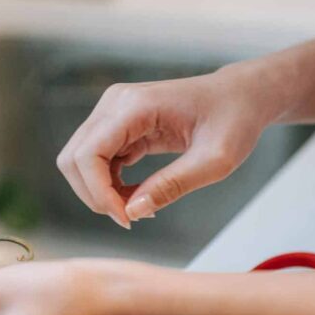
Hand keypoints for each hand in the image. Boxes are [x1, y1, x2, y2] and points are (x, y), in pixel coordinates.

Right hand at [56, 66, 276, 227]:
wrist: (240, 96)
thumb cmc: (234, 120)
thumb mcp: (216, 160)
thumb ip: (173, 185)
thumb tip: (132, 212)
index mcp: (134, 106)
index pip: (88, 154)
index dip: (98, 192)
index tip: (127, 218)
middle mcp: (114, 104)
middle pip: (74, 158)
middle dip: (94, 195)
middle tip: (131, 216)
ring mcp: (111, 112)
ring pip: (79, 161)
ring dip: (100, 191)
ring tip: (140, 205)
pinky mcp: (116, 125)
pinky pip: (95, 161)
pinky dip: (109, 185)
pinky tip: (138, 195)